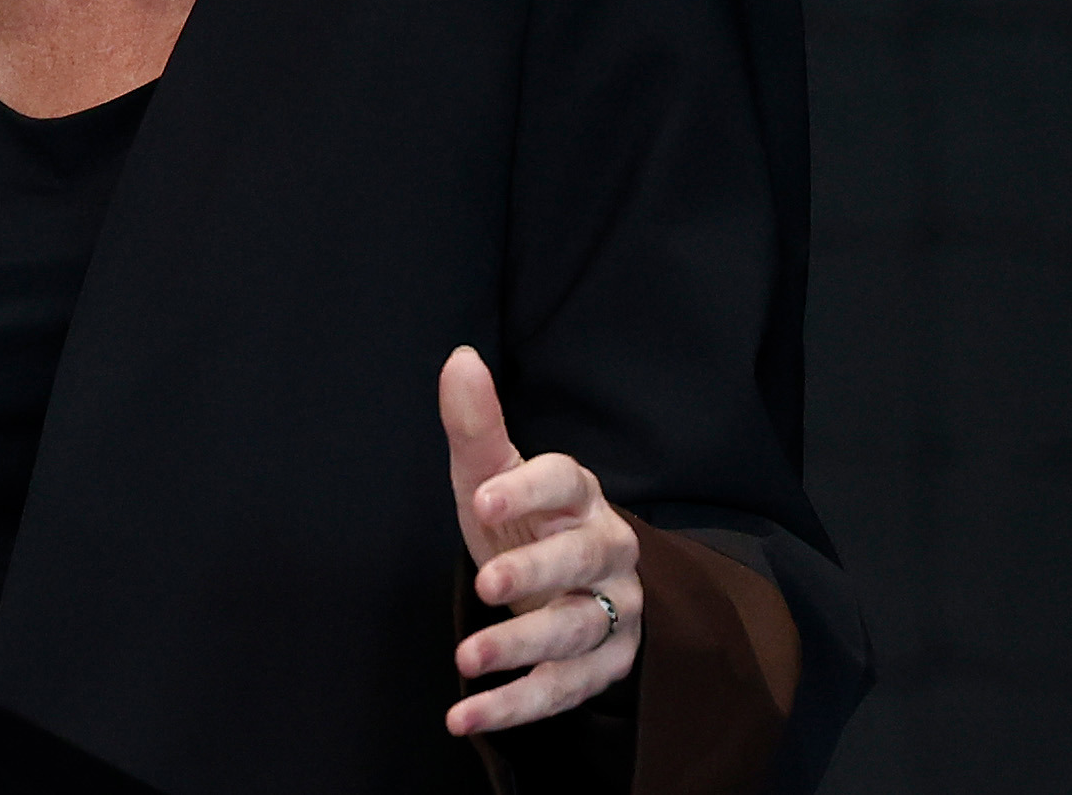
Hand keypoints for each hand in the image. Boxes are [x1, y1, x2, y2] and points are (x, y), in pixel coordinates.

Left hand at [439, 346, 641, 734]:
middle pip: (582, 559)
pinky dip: (516, 705)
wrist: (565, 585)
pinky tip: (465, 714)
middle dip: (535, 573)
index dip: (527, 489)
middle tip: (486, 584)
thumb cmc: (521, 522)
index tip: (481, 498)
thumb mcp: (491, 474)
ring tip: (467, 658)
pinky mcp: (607, 664)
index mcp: (578, 494)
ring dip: (523, 646)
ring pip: (577, 629)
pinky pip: (565, 687)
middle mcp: (607, 549)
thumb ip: (476, 426)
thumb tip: (458, 358)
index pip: (564, 480)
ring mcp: (613, 609)